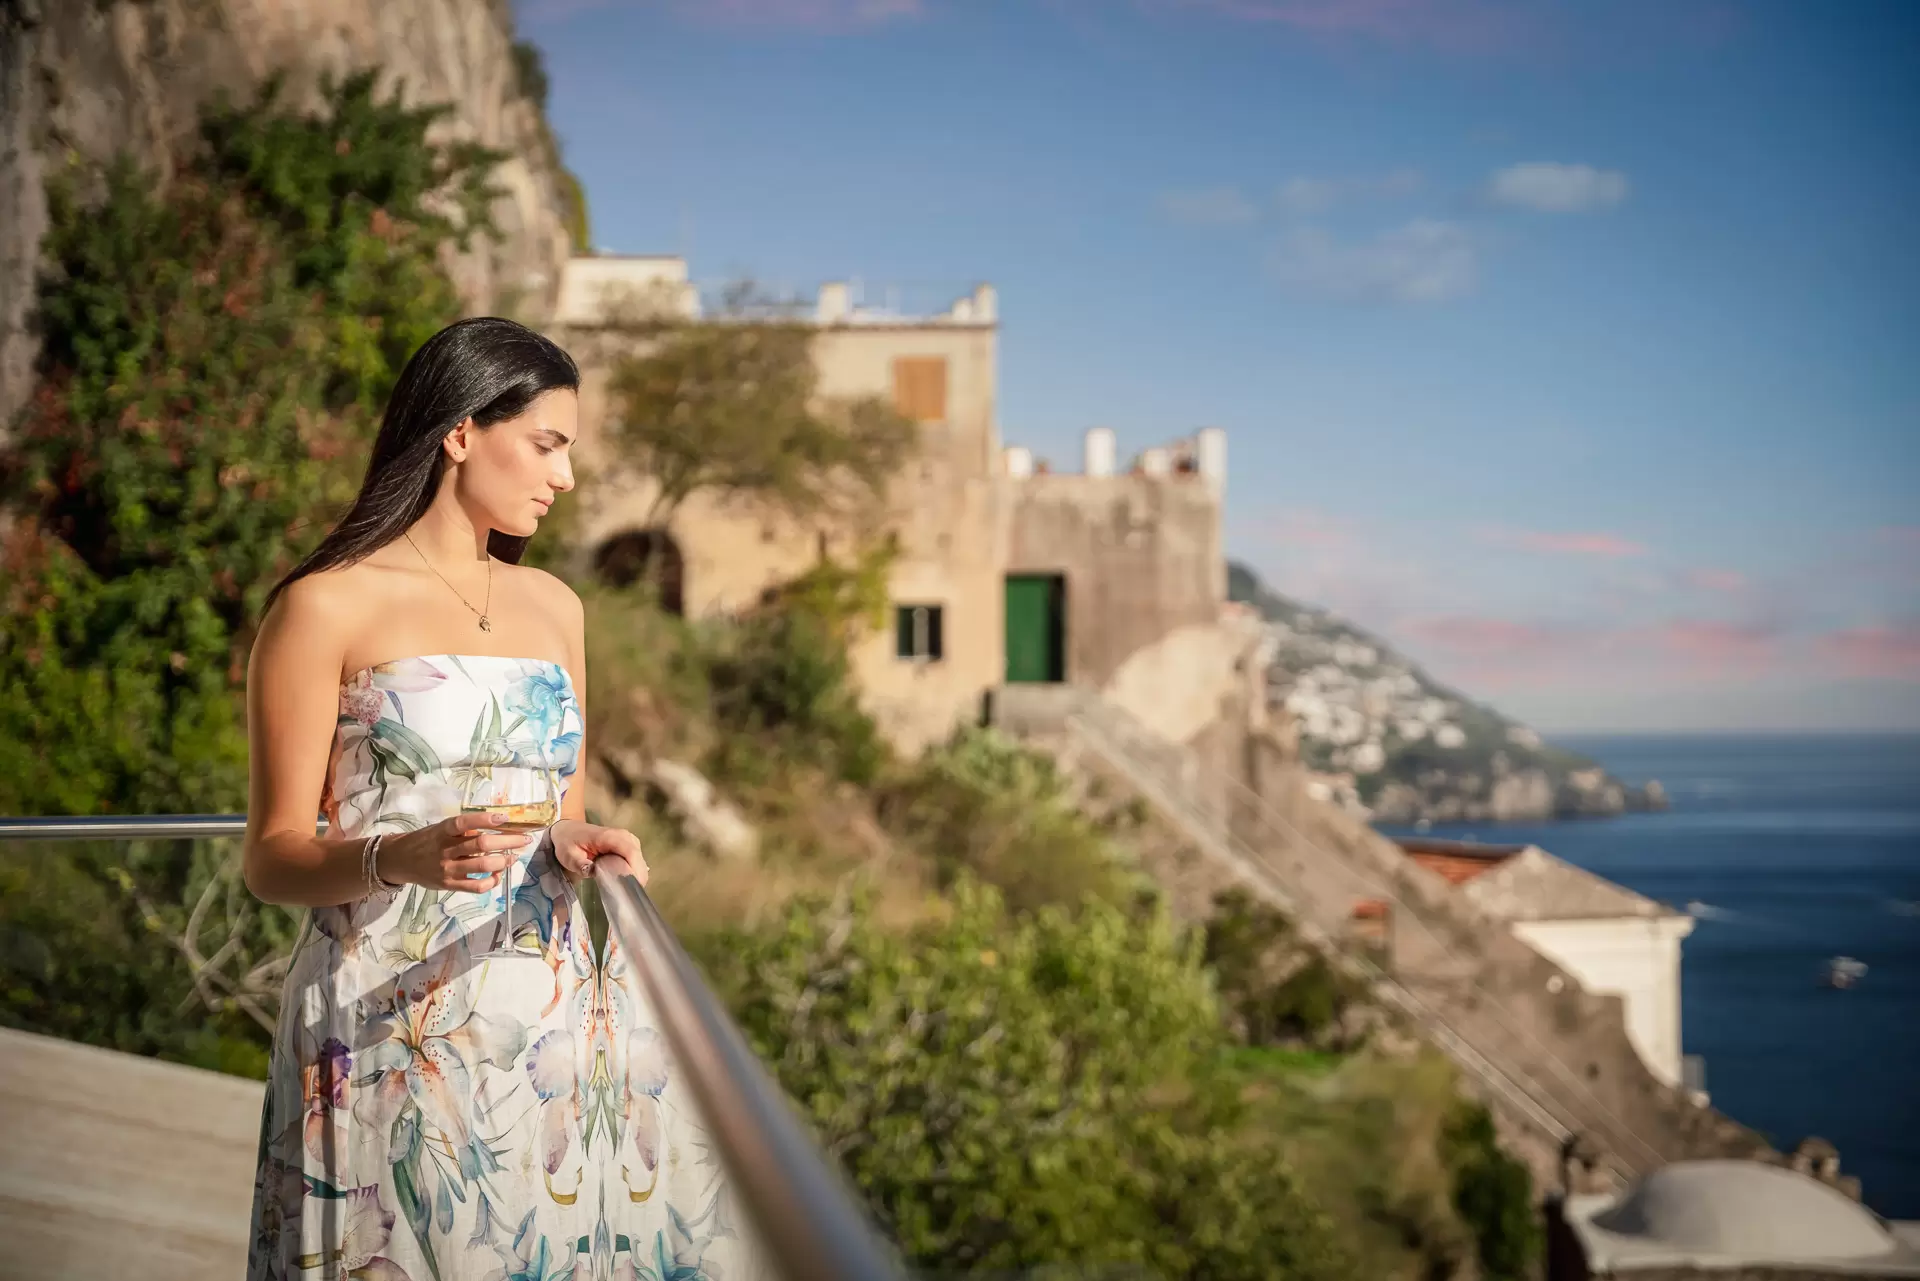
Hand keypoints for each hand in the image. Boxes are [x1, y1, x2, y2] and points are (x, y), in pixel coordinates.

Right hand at [380, 812, 526, 892]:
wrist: (401, 861)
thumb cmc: (427, 841)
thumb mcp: (440, 828)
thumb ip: (463, 829)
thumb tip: (497, 825)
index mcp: (443, 830)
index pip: (464, 822)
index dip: (485, 819)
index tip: (504, 817)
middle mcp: (445, 849)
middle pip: (481, 844)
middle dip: (508, 841)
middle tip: (524, 838)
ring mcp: (448, 869)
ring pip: (482, 865)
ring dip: (504, 860)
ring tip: (515, 856)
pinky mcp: (449, 885)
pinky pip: (476, 886)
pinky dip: (492, 881)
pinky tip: (499, 875)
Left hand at [551, 819, 648, 885]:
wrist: (568, 830)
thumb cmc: (568, 842)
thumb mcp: (568, 855)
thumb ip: (580, 864)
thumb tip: (593, 872)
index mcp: (609, 836)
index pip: (630, 852)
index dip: (635, 869)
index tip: (633, 888)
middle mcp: (623, 836)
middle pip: (638, 857)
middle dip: (637, 876)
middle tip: (628, 895)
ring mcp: (628, 840)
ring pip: (639, 860)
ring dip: (636, 875)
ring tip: (626, 890)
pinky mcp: (628, 846)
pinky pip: (636, 860)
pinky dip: (634, 871)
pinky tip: (627, 882)